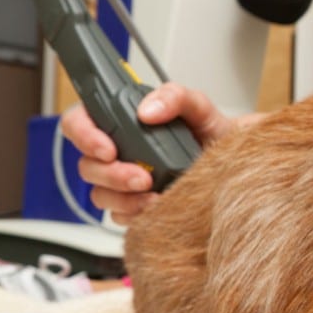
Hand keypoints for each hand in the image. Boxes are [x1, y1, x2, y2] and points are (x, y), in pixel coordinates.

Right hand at [61, 83, 245, 225]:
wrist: (234, 166)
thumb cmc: (211, 135)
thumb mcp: (199, 107)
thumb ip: (174, 97)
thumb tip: (147, 111)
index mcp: (121, 122)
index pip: (79, 122)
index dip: (84, 135)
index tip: (108, 149)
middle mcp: (117, 152)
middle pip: (87, 165)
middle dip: (111, 174)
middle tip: (142, 177)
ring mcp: (123, 182)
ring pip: (100, 195)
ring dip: (123, 199)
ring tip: (154, 197)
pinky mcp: (135, 206)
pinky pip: (120, 216)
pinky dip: (136, 215)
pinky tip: (157, 208)